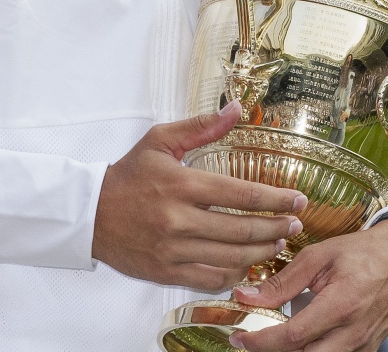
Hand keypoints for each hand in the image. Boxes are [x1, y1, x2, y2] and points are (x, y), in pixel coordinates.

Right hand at [92, 101, 307, 291]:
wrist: (89, 214)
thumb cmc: (128, 175)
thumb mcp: (160, 141)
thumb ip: (201, 127)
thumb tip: (237, 108)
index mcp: (182, 184)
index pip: (242, 194)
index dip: (276, 199)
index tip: (298, 199)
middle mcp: (179, 219)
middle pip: (242, 230)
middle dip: (277, 228)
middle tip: (296, 223)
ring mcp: (172, 249)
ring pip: (230, 258)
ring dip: (262, 253)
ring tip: (279, 244)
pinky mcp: (165, 271)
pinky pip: (210, 278)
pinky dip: (234, 274)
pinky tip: (247, 264)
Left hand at [230, 218, 387, 351]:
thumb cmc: (363, 252)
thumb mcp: (320, 256)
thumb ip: (283, 281)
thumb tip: (247, 296)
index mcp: (342, 304)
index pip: (293, 336)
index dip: (262, 342)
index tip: (240, 337)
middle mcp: (354, 332)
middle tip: (252, 340)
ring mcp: (363, 344)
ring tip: (276, 337)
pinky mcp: (368, 349)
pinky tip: (301, 340)